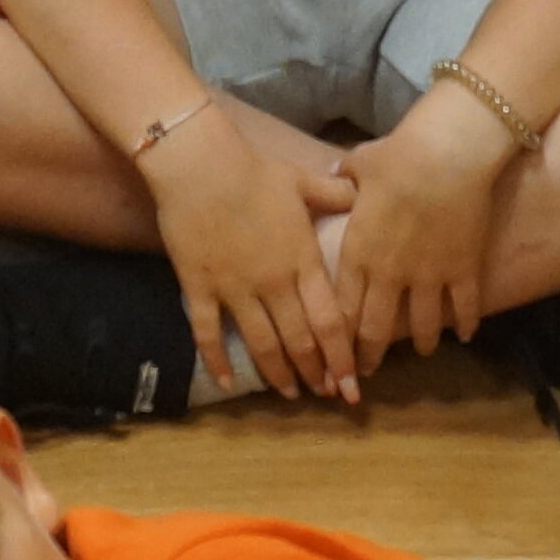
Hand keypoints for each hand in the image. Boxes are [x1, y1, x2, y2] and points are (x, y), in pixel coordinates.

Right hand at [136, 109, 362, 406]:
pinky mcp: (200, 289)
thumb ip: (335, 193)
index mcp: (302, 260)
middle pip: (300, 341)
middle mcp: (274, 283)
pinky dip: (218, 362)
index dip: (342, 357)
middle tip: (326, 394)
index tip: (352, 383)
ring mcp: (235, 289)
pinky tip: (228, 382)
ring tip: (289, 394)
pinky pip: (208, 334)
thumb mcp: (303, 180)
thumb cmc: (255, 170)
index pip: (330, 320)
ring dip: (278, 374)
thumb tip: (361, 192)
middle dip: (316, 373)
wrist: (199, 165)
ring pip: (262, 344)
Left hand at [332, 103, 511, 374]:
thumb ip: (344, 178)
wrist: (449, 153)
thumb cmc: (400, 155)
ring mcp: (429, 277)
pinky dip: (465, 326)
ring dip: (422, 343)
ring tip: (424, 350)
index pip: (342, 309)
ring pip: (422, 327)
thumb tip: (333, 175)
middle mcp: (390, 274)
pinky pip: (464, 310)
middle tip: (369, 370)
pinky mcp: (464, 272)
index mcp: (359, 252)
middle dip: (370, 356)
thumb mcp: (361, 164)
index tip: (337, 352)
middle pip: (375, 329)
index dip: (338, 338)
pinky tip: (465, 335)